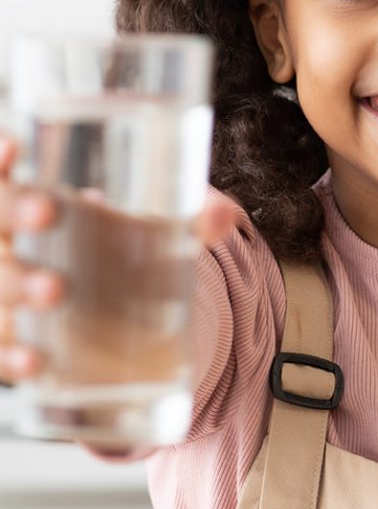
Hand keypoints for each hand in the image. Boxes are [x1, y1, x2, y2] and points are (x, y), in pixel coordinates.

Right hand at [0, 132, 237, 386]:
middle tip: (48, 211)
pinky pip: (1, 350)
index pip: (3, 175)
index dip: (1, 160)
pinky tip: (34, 362)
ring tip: (55, 290)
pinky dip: (10, 357)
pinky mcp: (16, 340)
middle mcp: (11, 245)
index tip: (16, 147)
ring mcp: (8, 292)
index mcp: (34, 201)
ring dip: (17, 285)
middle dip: (12, 211)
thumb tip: (225, 218)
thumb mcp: (155, 223)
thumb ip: (189, 216)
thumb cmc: (121, 245)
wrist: (111, 302)